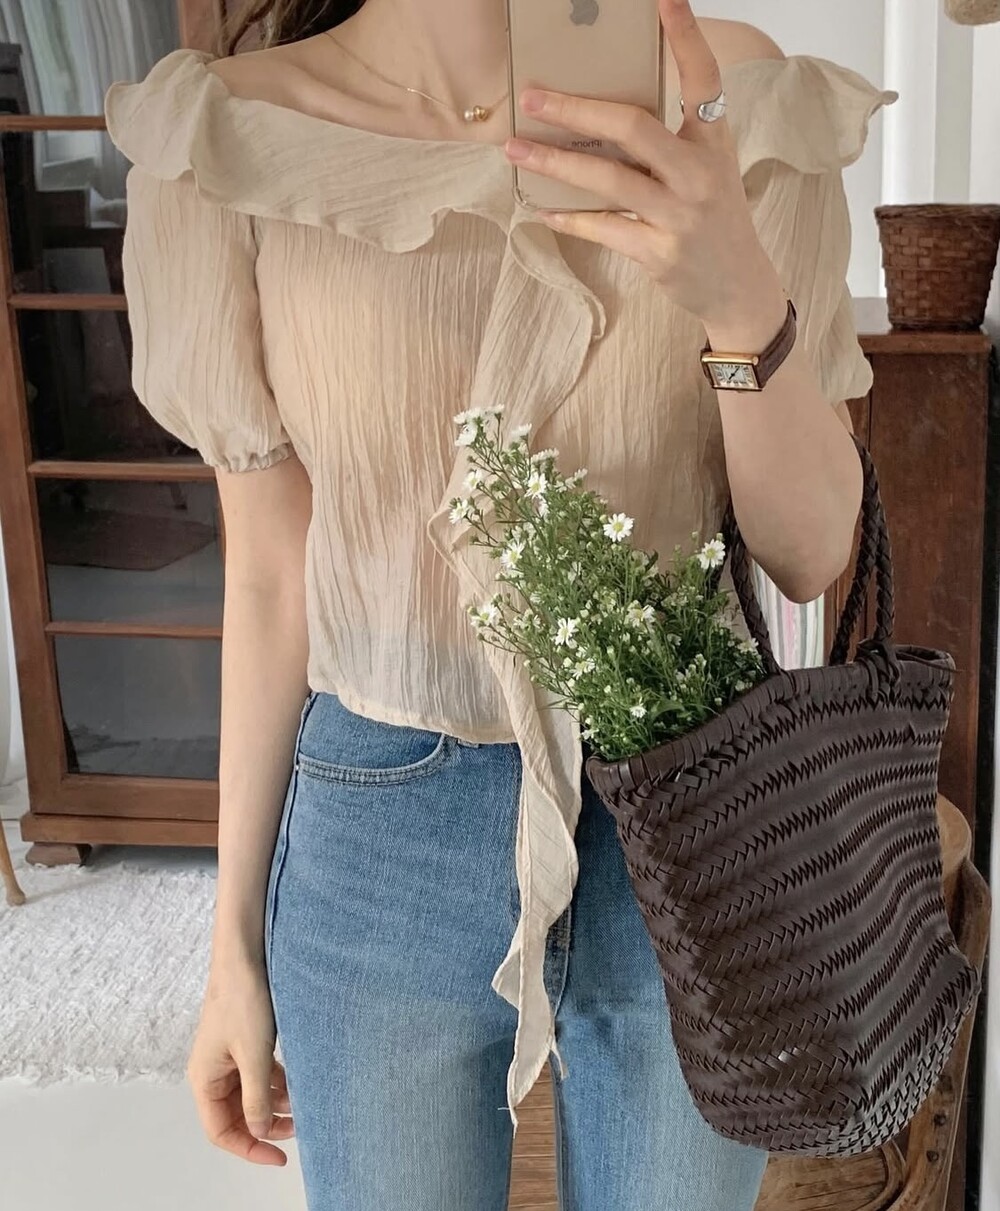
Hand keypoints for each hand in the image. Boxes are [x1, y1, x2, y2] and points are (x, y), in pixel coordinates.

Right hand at [186, 959, 294, 1165]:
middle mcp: (213, 1072)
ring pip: (251, 1095)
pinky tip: (296, 1081)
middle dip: (265, 1126)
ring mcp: (228, 1056)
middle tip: (297, 1129)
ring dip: (275, 1103)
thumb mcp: (253, 1055)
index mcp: (204, 1079)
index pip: (221, 1131)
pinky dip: (277, 1082)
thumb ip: (256, 1098)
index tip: (278, 1156)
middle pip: (236, 1116)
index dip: (249, 1148)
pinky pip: (259, 1074)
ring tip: (302, 1103)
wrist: (245, 955)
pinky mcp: (244, 1041)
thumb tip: (261, 1131)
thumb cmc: (243, 1000)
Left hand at [503, 0, 783, 339]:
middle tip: (533, 97)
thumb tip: (600, 114)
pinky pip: (604, 229)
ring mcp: (680, 216)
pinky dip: (570, 218)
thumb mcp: (708, 168)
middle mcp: (699, 175)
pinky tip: (542, 208)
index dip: (685, 36)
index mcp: (714, 142)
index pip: (703, 79)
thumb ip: (669, 140)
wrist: (738, 286)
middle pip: (633, 128)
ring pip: (609, 180)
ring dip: (555, 163)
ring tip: (517, 150)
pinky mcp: (660, 254)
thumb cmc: (714, 219)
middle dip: (577, 109)